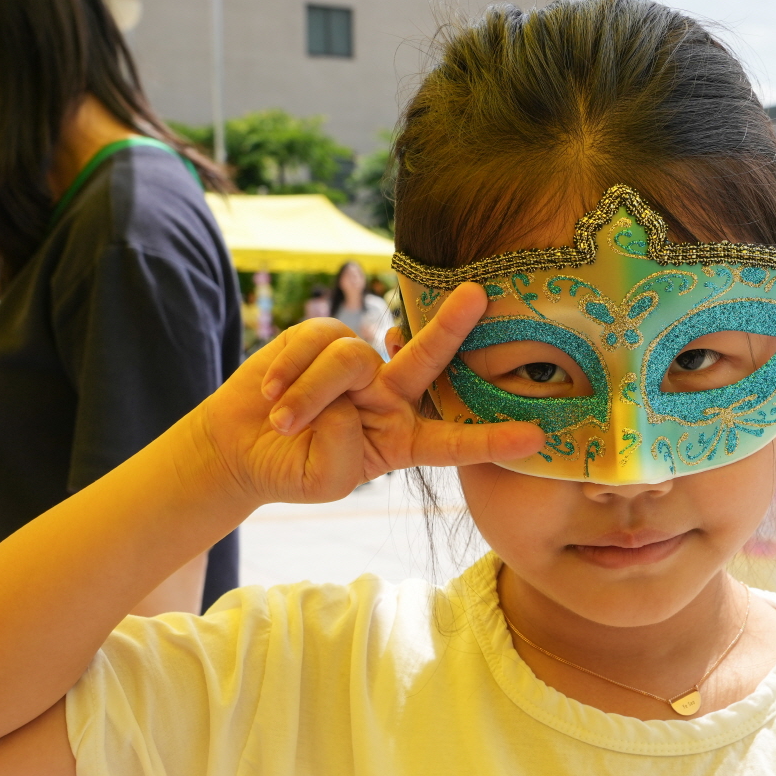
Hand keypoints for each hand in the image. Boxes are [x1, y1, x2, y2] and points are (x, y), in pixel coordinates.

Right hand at [195, 284, 543, 505]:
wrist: (242, 447)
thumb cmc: (291, 469)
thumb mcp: (324, 479)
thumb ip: (343, 450)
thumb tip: (349, 400)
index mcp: (404, 438)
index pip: (453, 441)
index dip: (491, 441)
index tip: (534, 439)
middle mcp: (391, 396)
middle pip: (428, 360)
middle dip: (451, 327)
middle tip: (478, 296)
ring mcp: (359, 364)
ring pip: (349, 359)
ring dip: (309, 394)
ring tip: (284, 421)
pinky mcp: (322, 338)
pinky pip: (315, 340)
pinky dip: (290, 371)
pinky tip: (272, 394)